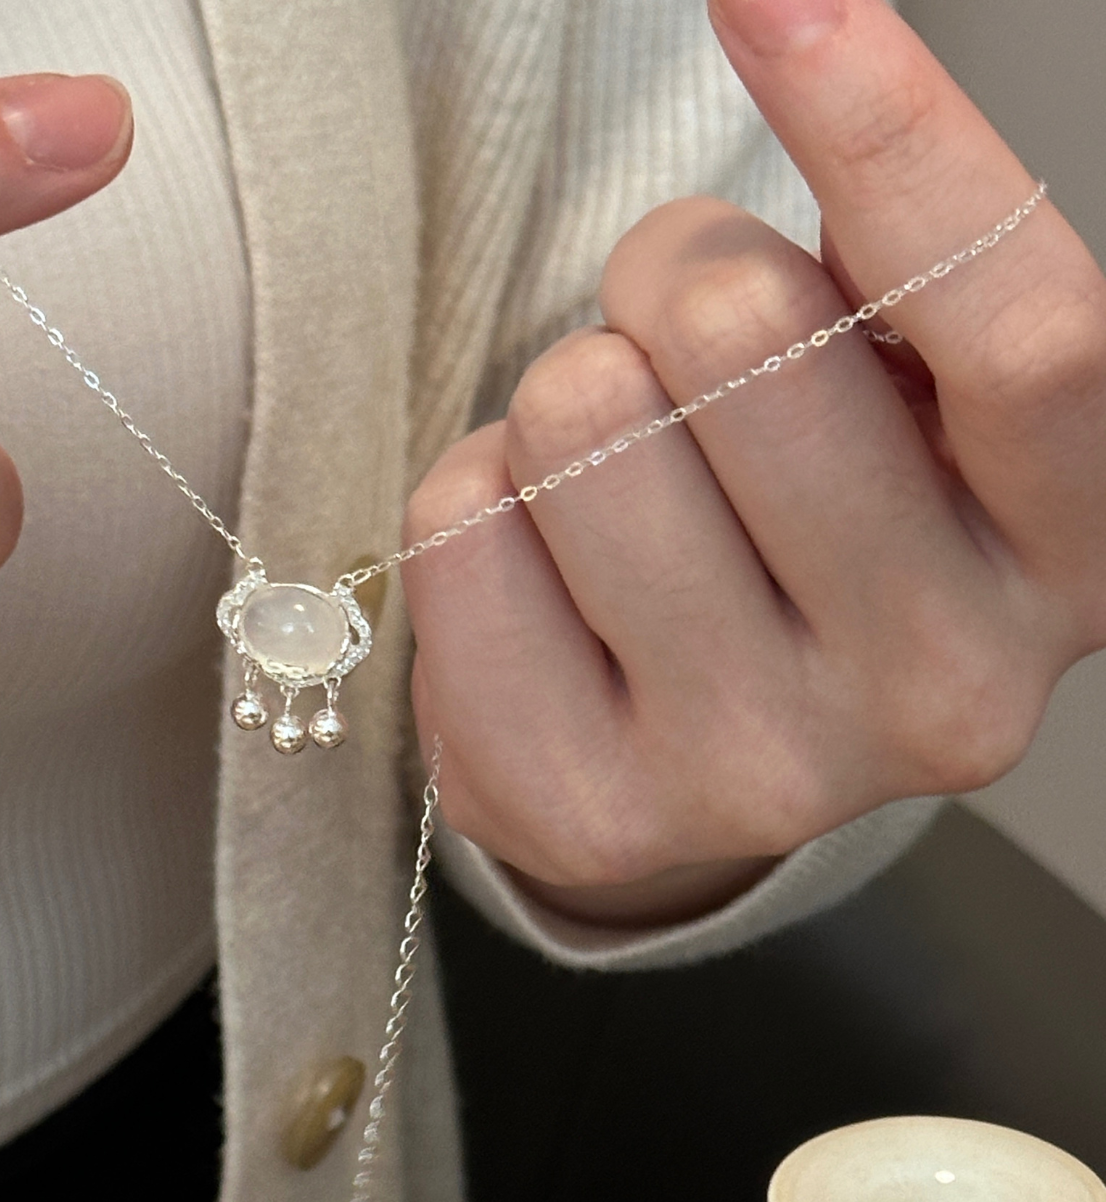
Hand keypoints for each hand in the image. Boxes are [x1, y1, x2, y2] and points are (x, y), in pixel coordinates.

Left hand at [404, 0, 1105, 927]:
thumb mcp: (912, 376)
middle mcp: (947, 688)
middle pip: (744, 339)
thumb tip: (787, 3)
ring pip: (577, 425)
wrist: (711, 727)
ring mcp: (768, 775)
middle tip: (687, 361)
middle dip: (673, 281)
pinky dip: (477, 501)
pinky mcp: (595, 816)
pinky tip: (548, 571)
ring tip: (626, 485)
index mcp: (1071, 545)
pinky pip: (460, 533)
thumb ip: (896, 236)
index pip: (1025, 332)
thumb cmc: (818, 505)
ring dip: (563, 405)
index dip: (893, 136)